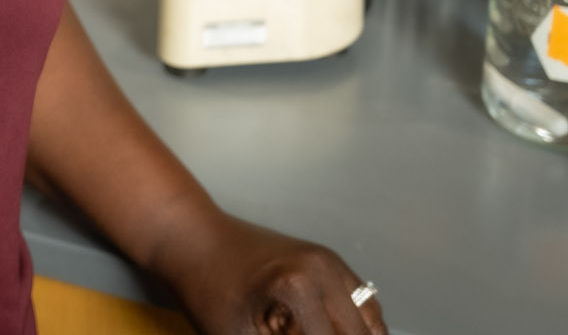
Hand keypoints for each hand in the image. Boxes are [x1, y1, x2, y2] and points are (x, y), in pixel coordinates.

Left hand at [158, 208, 387, 334]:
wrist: (196, 241)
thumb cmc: (209, 290)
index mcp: (299, 288)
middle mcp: (324, 269)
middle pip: (362, 332)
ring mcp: (330, 261)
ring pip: (372, 319)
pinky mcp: (329, 261)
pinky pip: (363, 301)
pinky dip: (358, 326)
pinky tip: (337, 334)